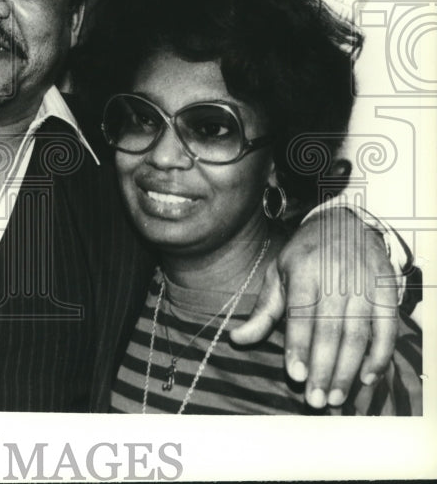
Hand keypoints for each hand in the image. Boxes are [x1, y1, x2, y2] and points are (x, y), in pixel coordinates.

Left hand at [230, 207, 397, 407]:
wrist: (346, 223)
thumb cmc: (305, 255)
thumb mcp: (278, 274)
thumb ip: (263, 311)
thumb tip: (237, 338)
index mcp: (304, 270)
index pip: (301, 312)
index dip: (299, 345)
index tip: (295, 374)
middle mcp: (336, 277)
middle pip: (331, 329)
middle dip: (322, 368)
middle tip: (314, 399)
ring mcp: (364, 285)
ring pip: (359, 334)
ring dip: (348, 370)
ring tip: (334, 397)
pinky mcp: (386, 291)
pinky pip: (387, 329)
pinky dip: (379, 356)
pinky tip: (366, 378)